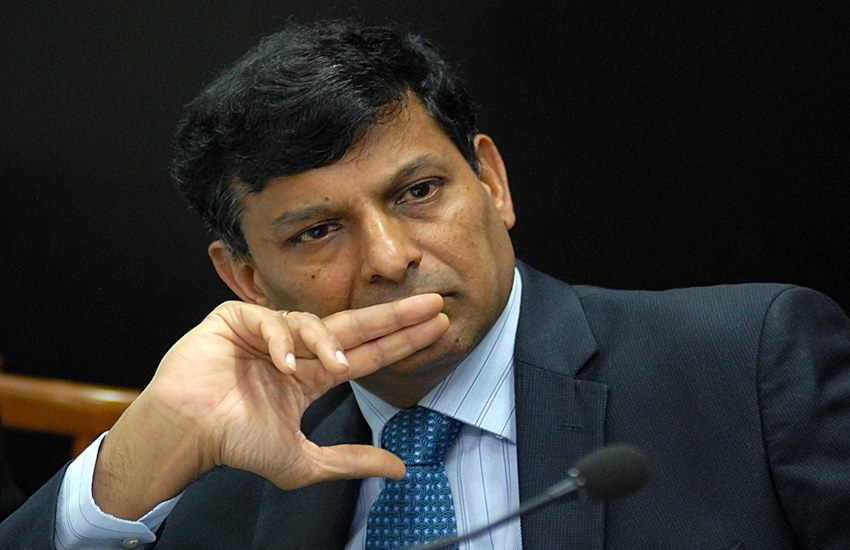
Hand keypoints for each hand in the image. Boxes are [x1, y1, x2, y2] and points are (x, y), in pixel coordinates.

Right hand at [92, 294, 447, 518]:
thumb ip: (350, 461)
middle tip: (433, 302)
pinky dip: (282, 340)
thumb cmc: (236, 444)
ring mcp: (268, 330)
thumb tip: (399, 468)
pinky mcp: (238, 318)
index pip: (367, 353)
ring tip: (336, 366)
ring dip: (328, 343)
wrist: (187, 433)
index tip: (437, 326)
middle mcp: (296, 349)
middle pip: (356, 326)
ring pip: (313, 323)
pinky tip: (285, 363)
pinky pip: (270, 320)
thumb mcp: (303, 461)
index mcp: (312, 374)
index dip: (401, 340)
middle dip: (396, 315)